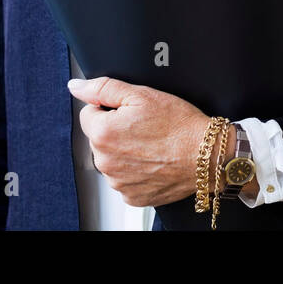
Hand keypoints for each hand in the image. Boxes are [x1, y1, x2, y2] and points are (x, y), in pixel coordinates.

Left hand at [68, 76, 222, 207]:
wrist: (206, 155)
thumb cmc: (180, 125)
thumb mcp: (142, 94)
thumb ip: (104, 88)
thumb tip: (76, 87)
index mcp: (103, 133)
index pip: (90, 114)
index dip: (112, 109)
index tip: (133, 113)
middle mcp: (105, 161)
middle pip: (100, 138)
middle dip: (118, 131)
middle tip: (146, 127)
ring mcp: (118, 181)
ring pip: (113, 159)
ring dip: (126, 152)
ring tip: (153, 144)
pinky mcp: (132, 195)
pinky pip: (126, 179)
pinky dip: (137, 171)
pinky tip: (154, 160)